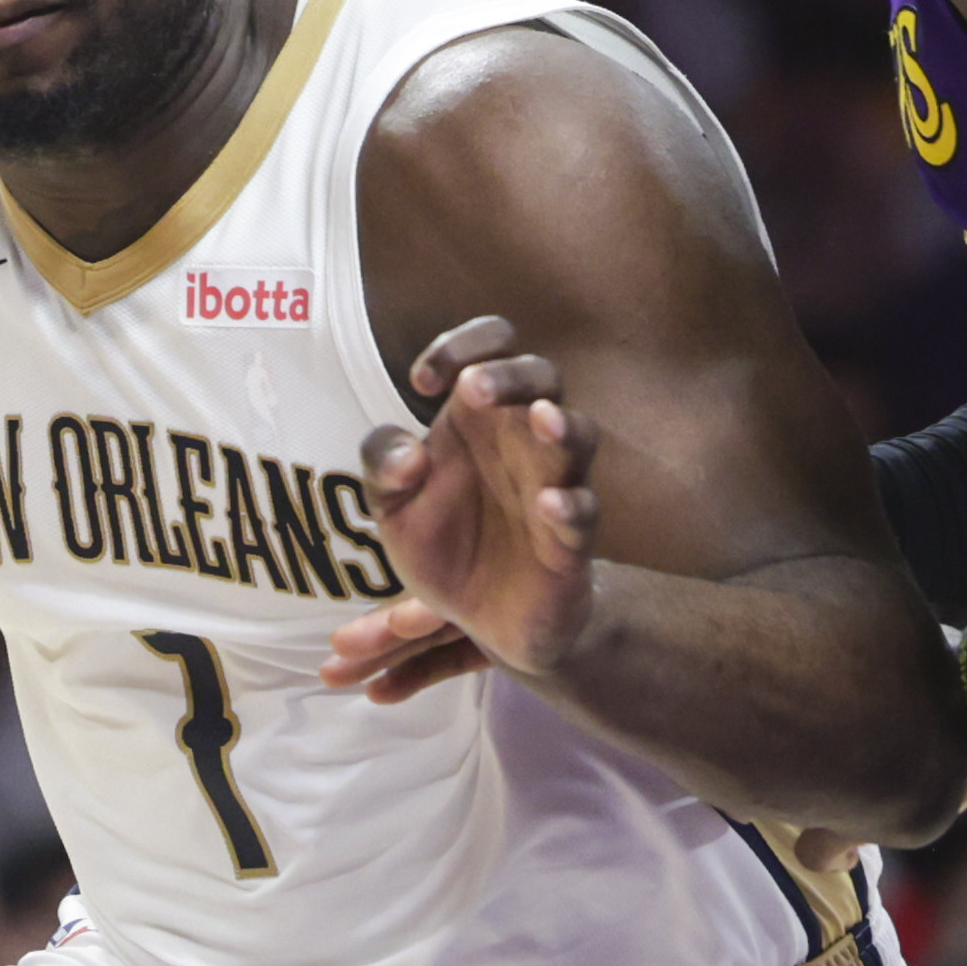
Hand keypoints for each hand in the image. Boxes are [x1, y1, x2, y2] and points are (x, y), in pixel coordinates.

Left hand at [328, 319, 599, 695]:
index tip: (424, 381)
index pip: (490, 347)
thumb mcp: (391, 506)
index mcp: (477, 417)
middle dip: (511, 375)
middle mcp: (522, 440)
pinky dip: (570, 506)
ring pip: (579, 435)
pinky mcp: (570, 541)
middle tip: (472, 389)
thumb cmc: (443, 545)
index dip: (462, 345)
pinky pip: (583, 513)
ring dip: (563, 425)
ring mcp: (554, 485)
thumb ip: (382, 466)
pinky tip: (549, 503)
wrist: (476, 620)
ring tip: (542, 419)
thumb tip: (409, 454)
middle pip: (541, 377)